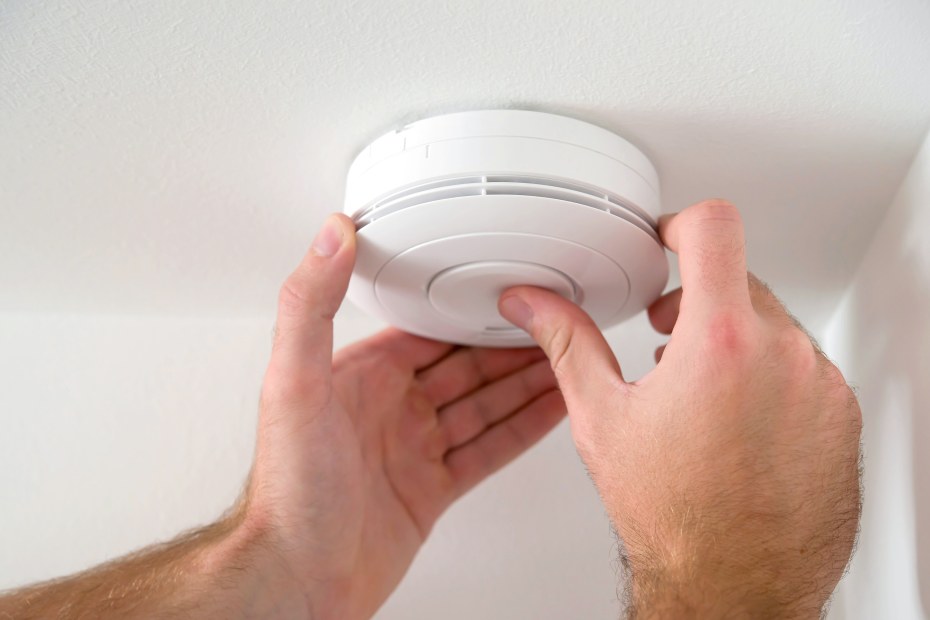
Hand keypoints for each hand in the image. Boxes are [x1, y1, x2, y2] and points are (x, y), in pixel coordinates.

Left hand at [242, 214, 565, 618]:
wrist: (300, 578)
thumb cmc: (289, 490)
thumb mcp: (294, 383)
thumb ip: (309, 305)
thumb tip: (329, 235)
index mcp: (361, 376)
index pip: (427, 329)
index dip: (470, 309)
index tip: (505, 288)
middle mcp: (390, 409)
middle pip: (465, 365)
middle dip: (510, 344)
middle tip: (555, 322)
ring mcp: (413, 449)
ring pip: (484, 404)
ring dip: (526, 382)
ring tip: (568, 359)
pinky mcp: (431, 488)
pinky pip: (488, 449)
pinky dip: (523, 429)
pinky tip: (550, 410)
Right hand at [499, 200, 861, 616]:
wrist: (735, 586)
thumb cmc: (674, 517)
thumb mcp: (603, 417)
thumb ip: (568, 343)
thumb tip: (534, 304)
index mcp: (719, 343)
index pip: (714, 228)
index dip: (682, 223)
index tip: (669, 239)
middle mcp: (783, 355)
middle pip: (740, 279)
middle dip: (699, 299)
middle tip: (667, 338)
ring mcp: (821, 386)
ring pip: (774, 325)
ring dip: (736, 342)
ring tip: (701, 391)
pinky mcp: (840, 415)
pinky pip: (805, 368)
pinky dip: (771, 377)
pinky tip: (738, 423)